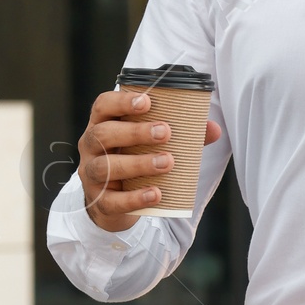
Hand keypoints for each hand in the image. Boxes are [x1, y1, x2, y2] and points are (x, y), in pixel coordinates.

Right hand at [77, 88, 221, 232]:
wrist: (112, 204)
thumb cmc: (133, 163)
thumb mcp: (149, 145)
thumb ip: (181, 136)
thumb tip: (213, 129)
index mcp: (102, 125)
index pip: (103, 105)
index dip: (121, 101)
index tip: (147, 101)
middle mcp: (91, 147)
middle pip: (103, 134)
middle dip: (134, 132)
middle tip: (165, 132)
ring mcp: (91, 175)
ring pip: (106, 167)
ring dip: (138, 163)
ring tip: (167, 162)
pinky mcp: (100, 202)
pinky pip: (112, 201)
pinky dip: (135, 198)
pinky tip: (156, 194)